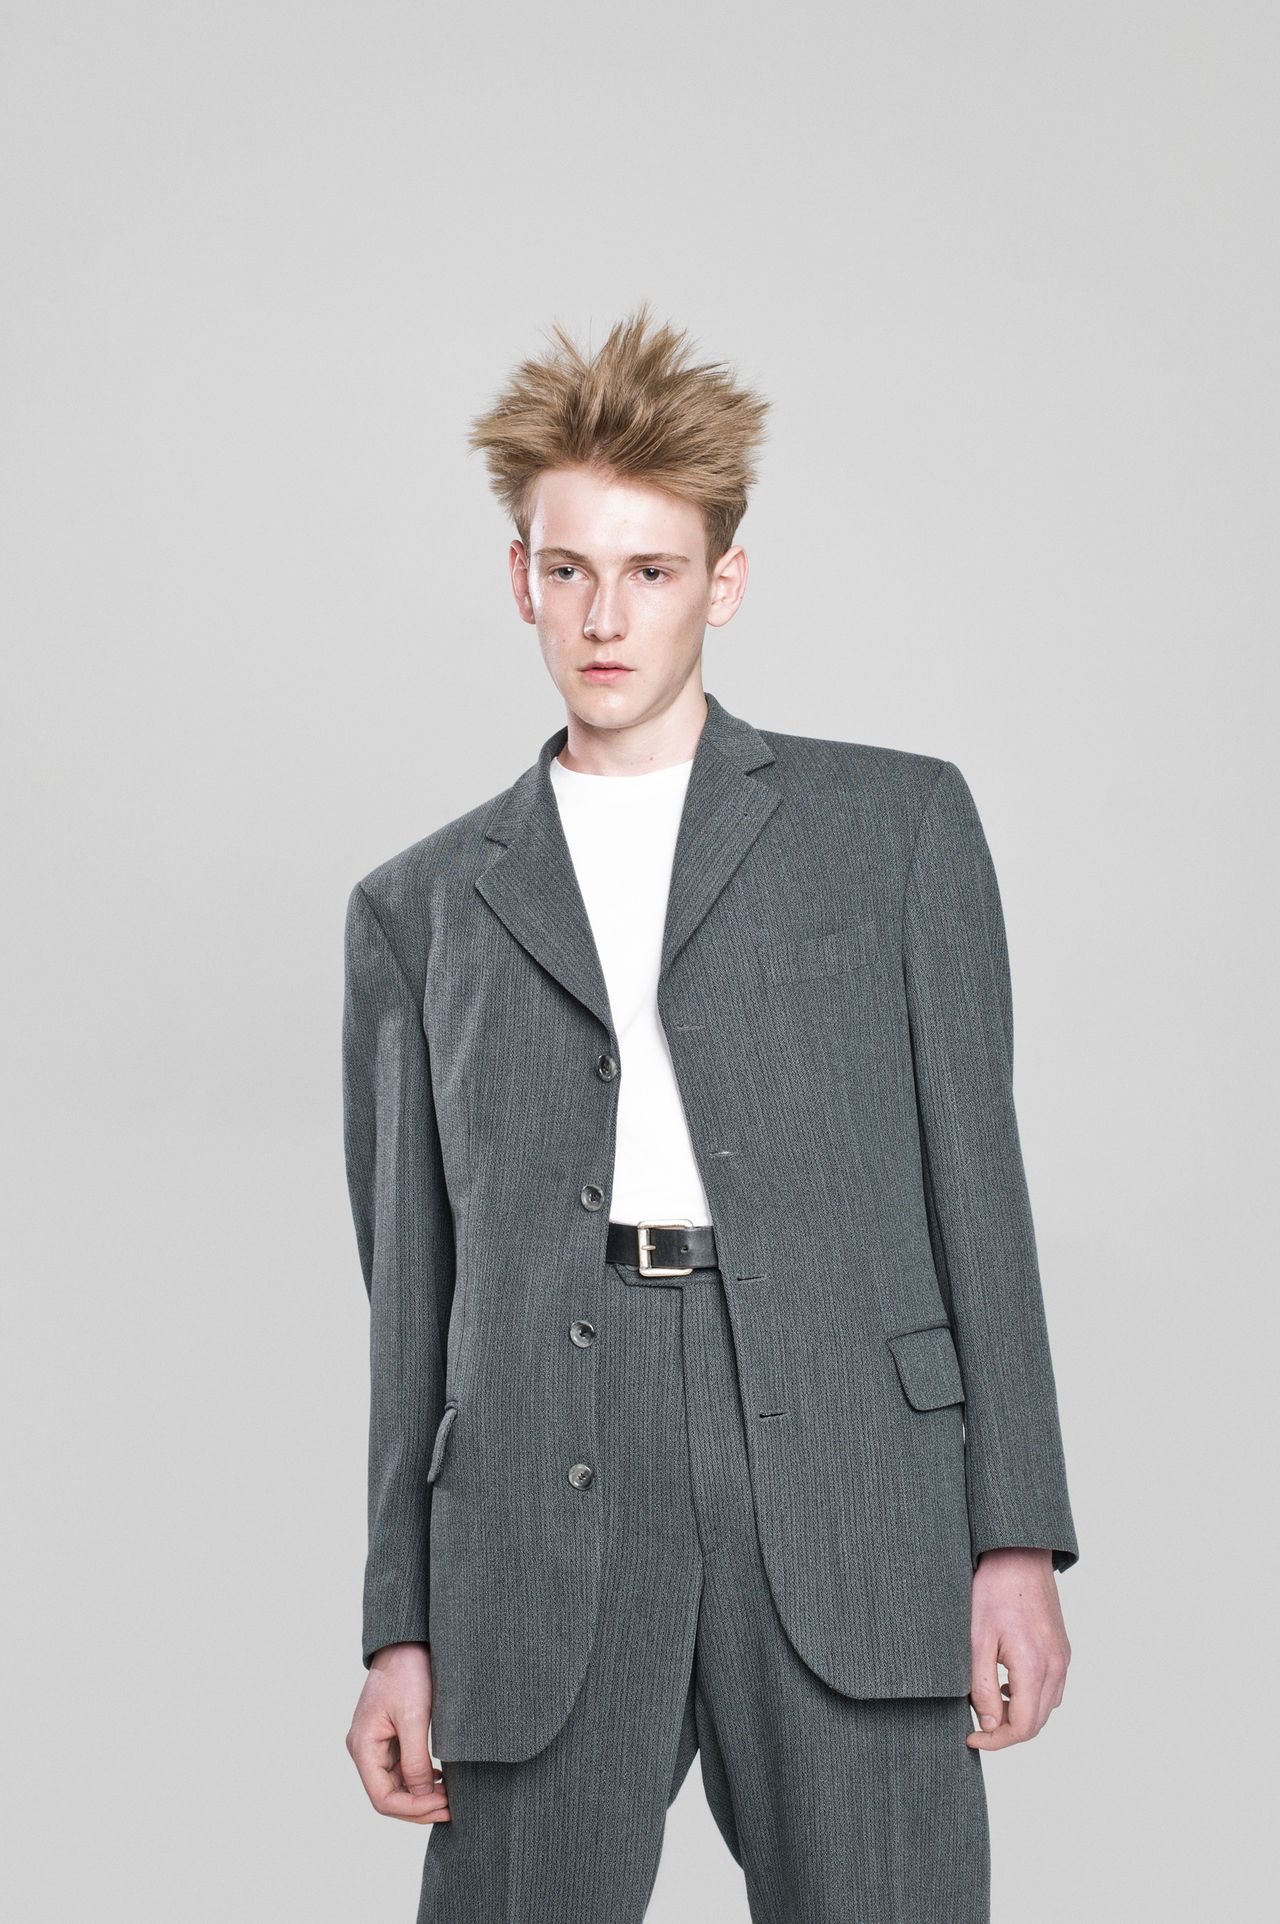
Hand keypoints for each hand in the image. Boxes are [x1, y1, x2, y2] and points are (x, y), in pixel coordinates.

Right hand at [346, 1642, 451, 1822]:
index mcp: (363, 1747)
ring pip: (396, 1786)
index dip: (412, 1808)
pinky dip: (419, 1780)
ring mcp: (376, 1745)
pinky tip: (440, 1780)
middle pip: (388, 1797)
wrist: (407, 1642)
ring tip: (449, 1798)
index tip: (442, 1805)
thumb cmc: (408, 1673)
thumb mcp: (414, 1716)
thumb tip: (422, 1795)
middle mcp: (365, 1750)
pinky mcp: (389, 1738)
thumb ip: (415, 1759)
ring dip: (420, 1796)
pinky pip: (401, 1770)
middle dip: (418, 1807)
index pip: (382, 1798)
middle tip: (451, 1808)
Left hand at [966, 1548, 1070, 1750]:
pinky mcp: (1062, 1648)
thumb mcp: (977, 1640)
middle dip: (1006, 1731)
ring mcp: (1062, 1657)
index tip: (971, 1737)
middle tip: (976, 1725)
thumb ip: (983, 1687)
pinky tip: (1008, 1683)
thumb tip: (987, 1725)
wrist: (1018, 1554)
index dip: (995, 1741)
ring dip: (1020, 1715)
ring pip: (1047, 1707)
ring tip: (990, 1702)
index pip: (1022, 1727)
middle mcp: (1056, 1667)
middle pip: (1037, 1722)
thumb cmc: (993, 1590)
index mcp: (1035, 1667)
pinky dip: (1032, 1697)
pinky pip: (1052, 1688)